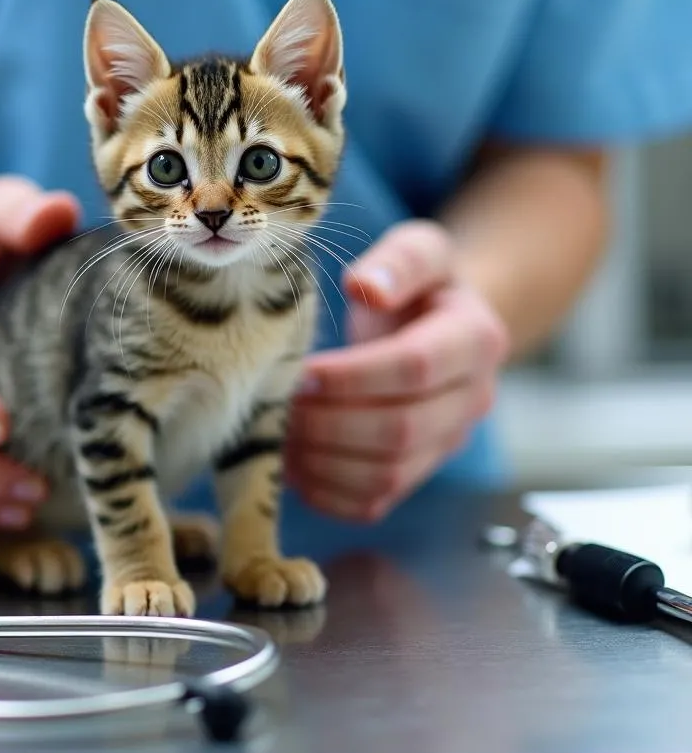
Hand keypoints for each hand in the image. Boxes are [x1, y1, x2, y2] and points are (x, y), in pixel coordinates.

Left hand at [284, 220, 508, 522]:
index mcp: (476, 339)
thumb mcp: (418, 249)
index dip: (353, 376)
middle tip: (275, 406)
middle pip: (401, 429)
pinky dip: (324, 493)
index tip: (301, 372)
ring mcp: (446, 445)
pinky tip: (288, 463)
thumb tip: (366, 288)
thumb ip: (398, 261)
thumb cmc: (416, 285)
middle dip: (329, 422)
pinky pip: (373, 504)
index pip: (416, 368)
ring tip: (275, 434)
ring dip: (321, 461)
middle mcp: (472, 401)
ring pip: (386, 475)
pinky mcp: (416, 474)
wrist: (439, 328)